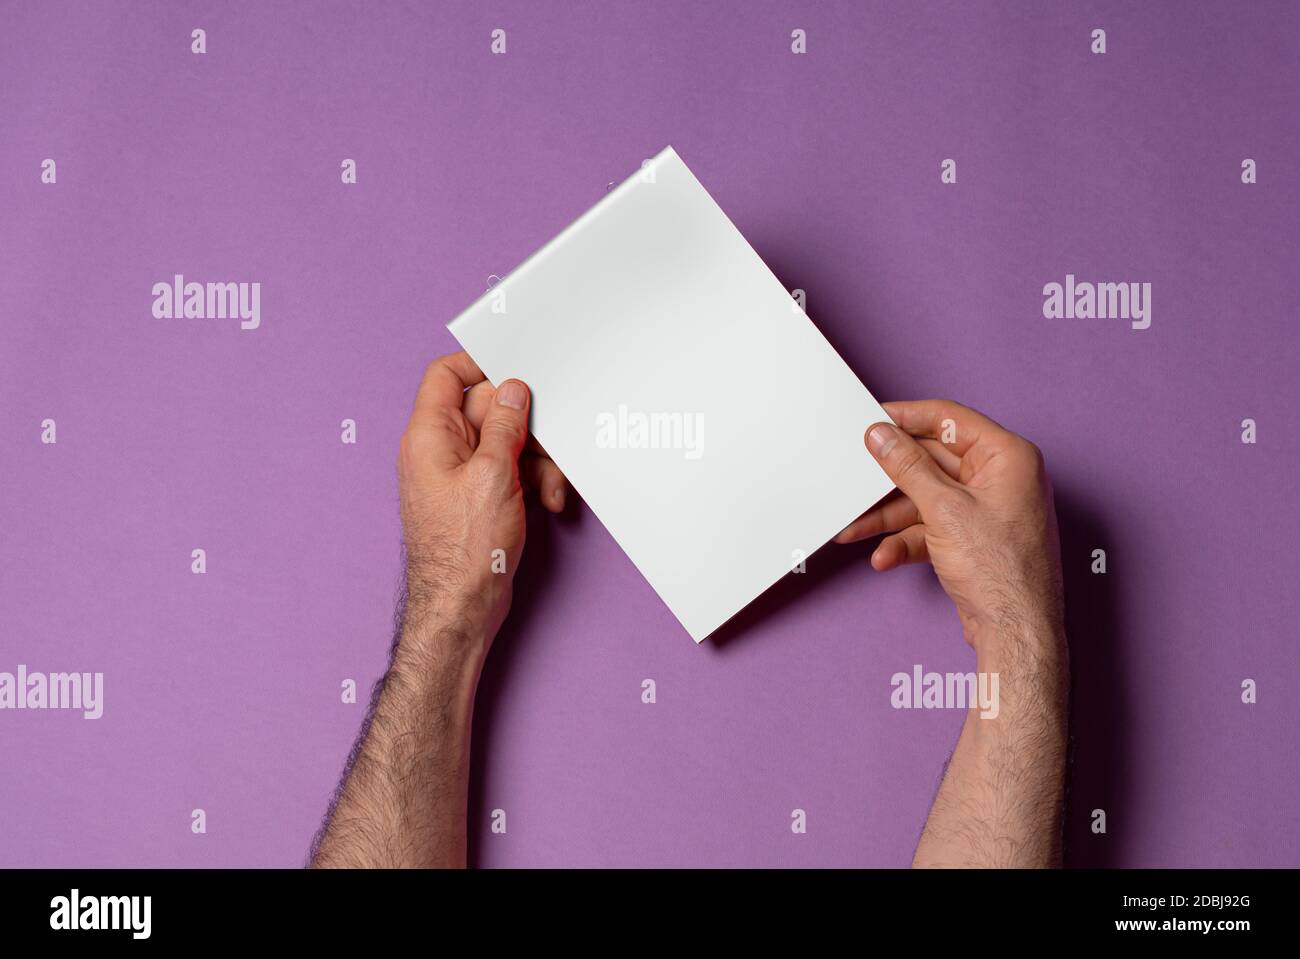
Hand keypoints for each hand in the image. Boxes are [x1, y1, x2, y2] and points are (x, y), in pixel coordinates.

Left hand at [396, 351, 567, 653]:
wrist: (463, 607)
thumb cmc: (467, 550)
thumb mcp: (494, 475)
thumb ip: (505, 424)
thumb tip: (512, 388)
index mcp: (430, 435)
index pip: (447, 376)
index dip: (482, 365)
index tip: (520, 369)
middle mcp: (441, 449)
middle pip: (490, 409)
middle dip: (527, 428)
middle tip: (548, 448)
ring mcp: (461, 473)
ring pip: (508, 441)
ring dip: (537, 460)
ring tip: (549, 490)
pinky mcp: (481, 495)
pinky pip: (511, 470)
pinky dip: (533, 481)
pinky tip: (547, 503)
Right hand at [836, 399, 1063, 650]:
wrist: (1016, 633)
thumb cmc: (1002, 571)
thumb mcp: (943, 509)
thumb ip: (907, 467)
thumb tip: (883, 436)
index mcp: (1007, 457)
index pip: (950, 421)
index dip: (908, 418)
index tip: (874, 419)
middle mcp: (1000, 479)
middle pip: (933, 462)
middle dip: (891, 478)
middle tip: (857, 475)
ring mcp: (987, 510)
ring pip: (927, 498)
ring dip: (890, 516)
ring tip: (855, 527)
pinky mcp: (973, 539)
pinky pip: (932, 528)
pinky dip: (907, 541)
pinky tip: (884, 556)